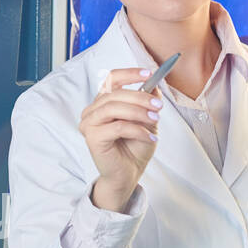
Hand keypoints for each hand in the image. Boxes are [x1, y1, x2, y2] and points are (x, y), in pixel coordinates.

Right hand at [80, 67, 162, 211]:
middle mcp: (92, 111)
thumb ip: (147, 102)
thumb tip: (154, 84)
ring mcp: (89, 124)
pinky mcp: (92, 138)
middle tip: (158, 106)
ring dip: (138, 112)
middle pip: (114, 94)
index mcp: (103, 103)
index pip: (111, 79)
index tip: (149, 74)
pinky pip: (117, 127)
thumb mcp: (146, 120)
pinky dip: (137, 130)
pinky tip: (150, 137)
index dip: (129, 74)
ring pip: (114, 108)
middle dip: (140, 97)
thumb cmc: (134, 148)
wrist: (128, 174)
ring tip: (155, 121)